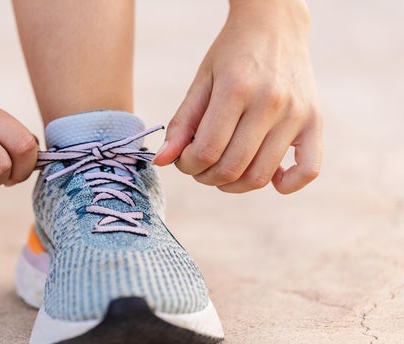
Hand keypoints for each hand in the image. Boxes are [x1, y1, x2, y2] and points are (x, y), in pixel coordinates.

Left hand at [153, 0, 321, 193]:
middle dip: (206, 176)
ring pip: (261, 175)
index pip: (207, 150)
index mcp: (236, 89)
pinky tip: (269, 177)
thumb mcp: (201, 81)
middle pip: (232, 168)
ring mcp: (297, 113)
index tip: (184, 158)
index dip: (188, 165)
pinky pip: (308, 170)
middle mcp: (270, 102)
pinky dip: (286, 184)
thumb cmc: (231, 54)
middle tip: (200, 166)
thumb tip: (162, 160)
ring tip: (223, 170)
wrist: (275, 25)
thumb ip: (181, 122)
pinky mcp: (315, 121)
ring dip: (234, 185)